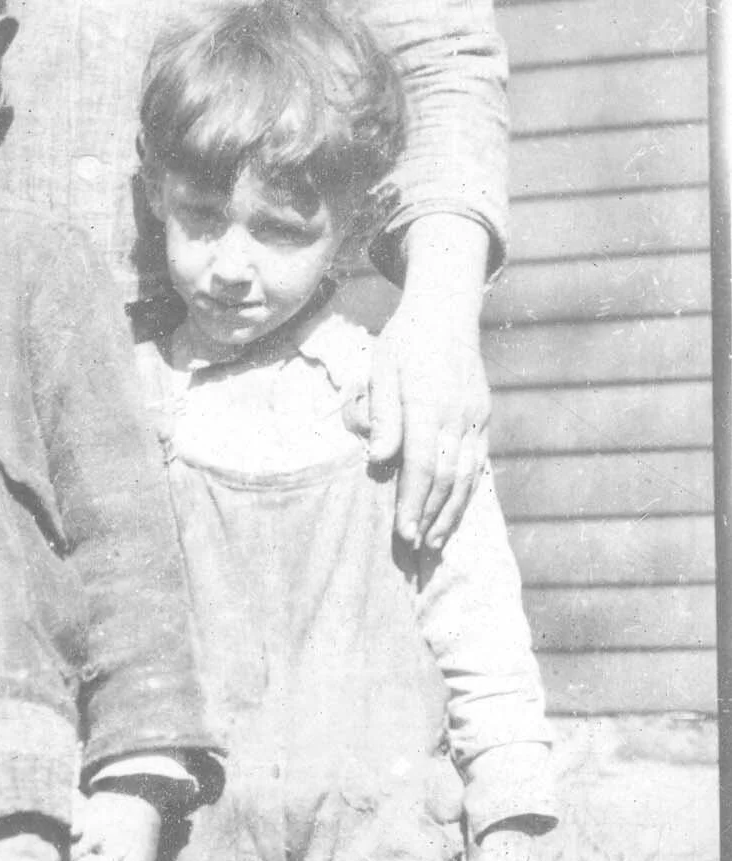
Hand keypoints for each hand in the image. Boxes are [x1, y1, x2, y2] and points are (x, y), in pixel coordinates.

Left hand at [369, 213, 490, 550]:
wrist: (447, 310)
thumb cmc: (404, 340)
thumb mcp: (382, 368)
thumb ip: (382, 414)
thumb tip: (378, 459)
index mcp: (427, 403)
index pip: (421, 465)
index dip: (412, 502)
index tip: (402, 533)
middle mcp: (457, 415)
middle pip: (445, 478)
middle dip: (430, 517)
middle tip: (414, 550)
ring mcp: (475, 418)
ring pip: (466, 475)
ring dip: (450, 513)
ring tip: (433, 544)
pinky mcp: (482, 418)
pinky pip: (477, 463)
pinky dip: (465, 492)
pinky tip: (453, 513)